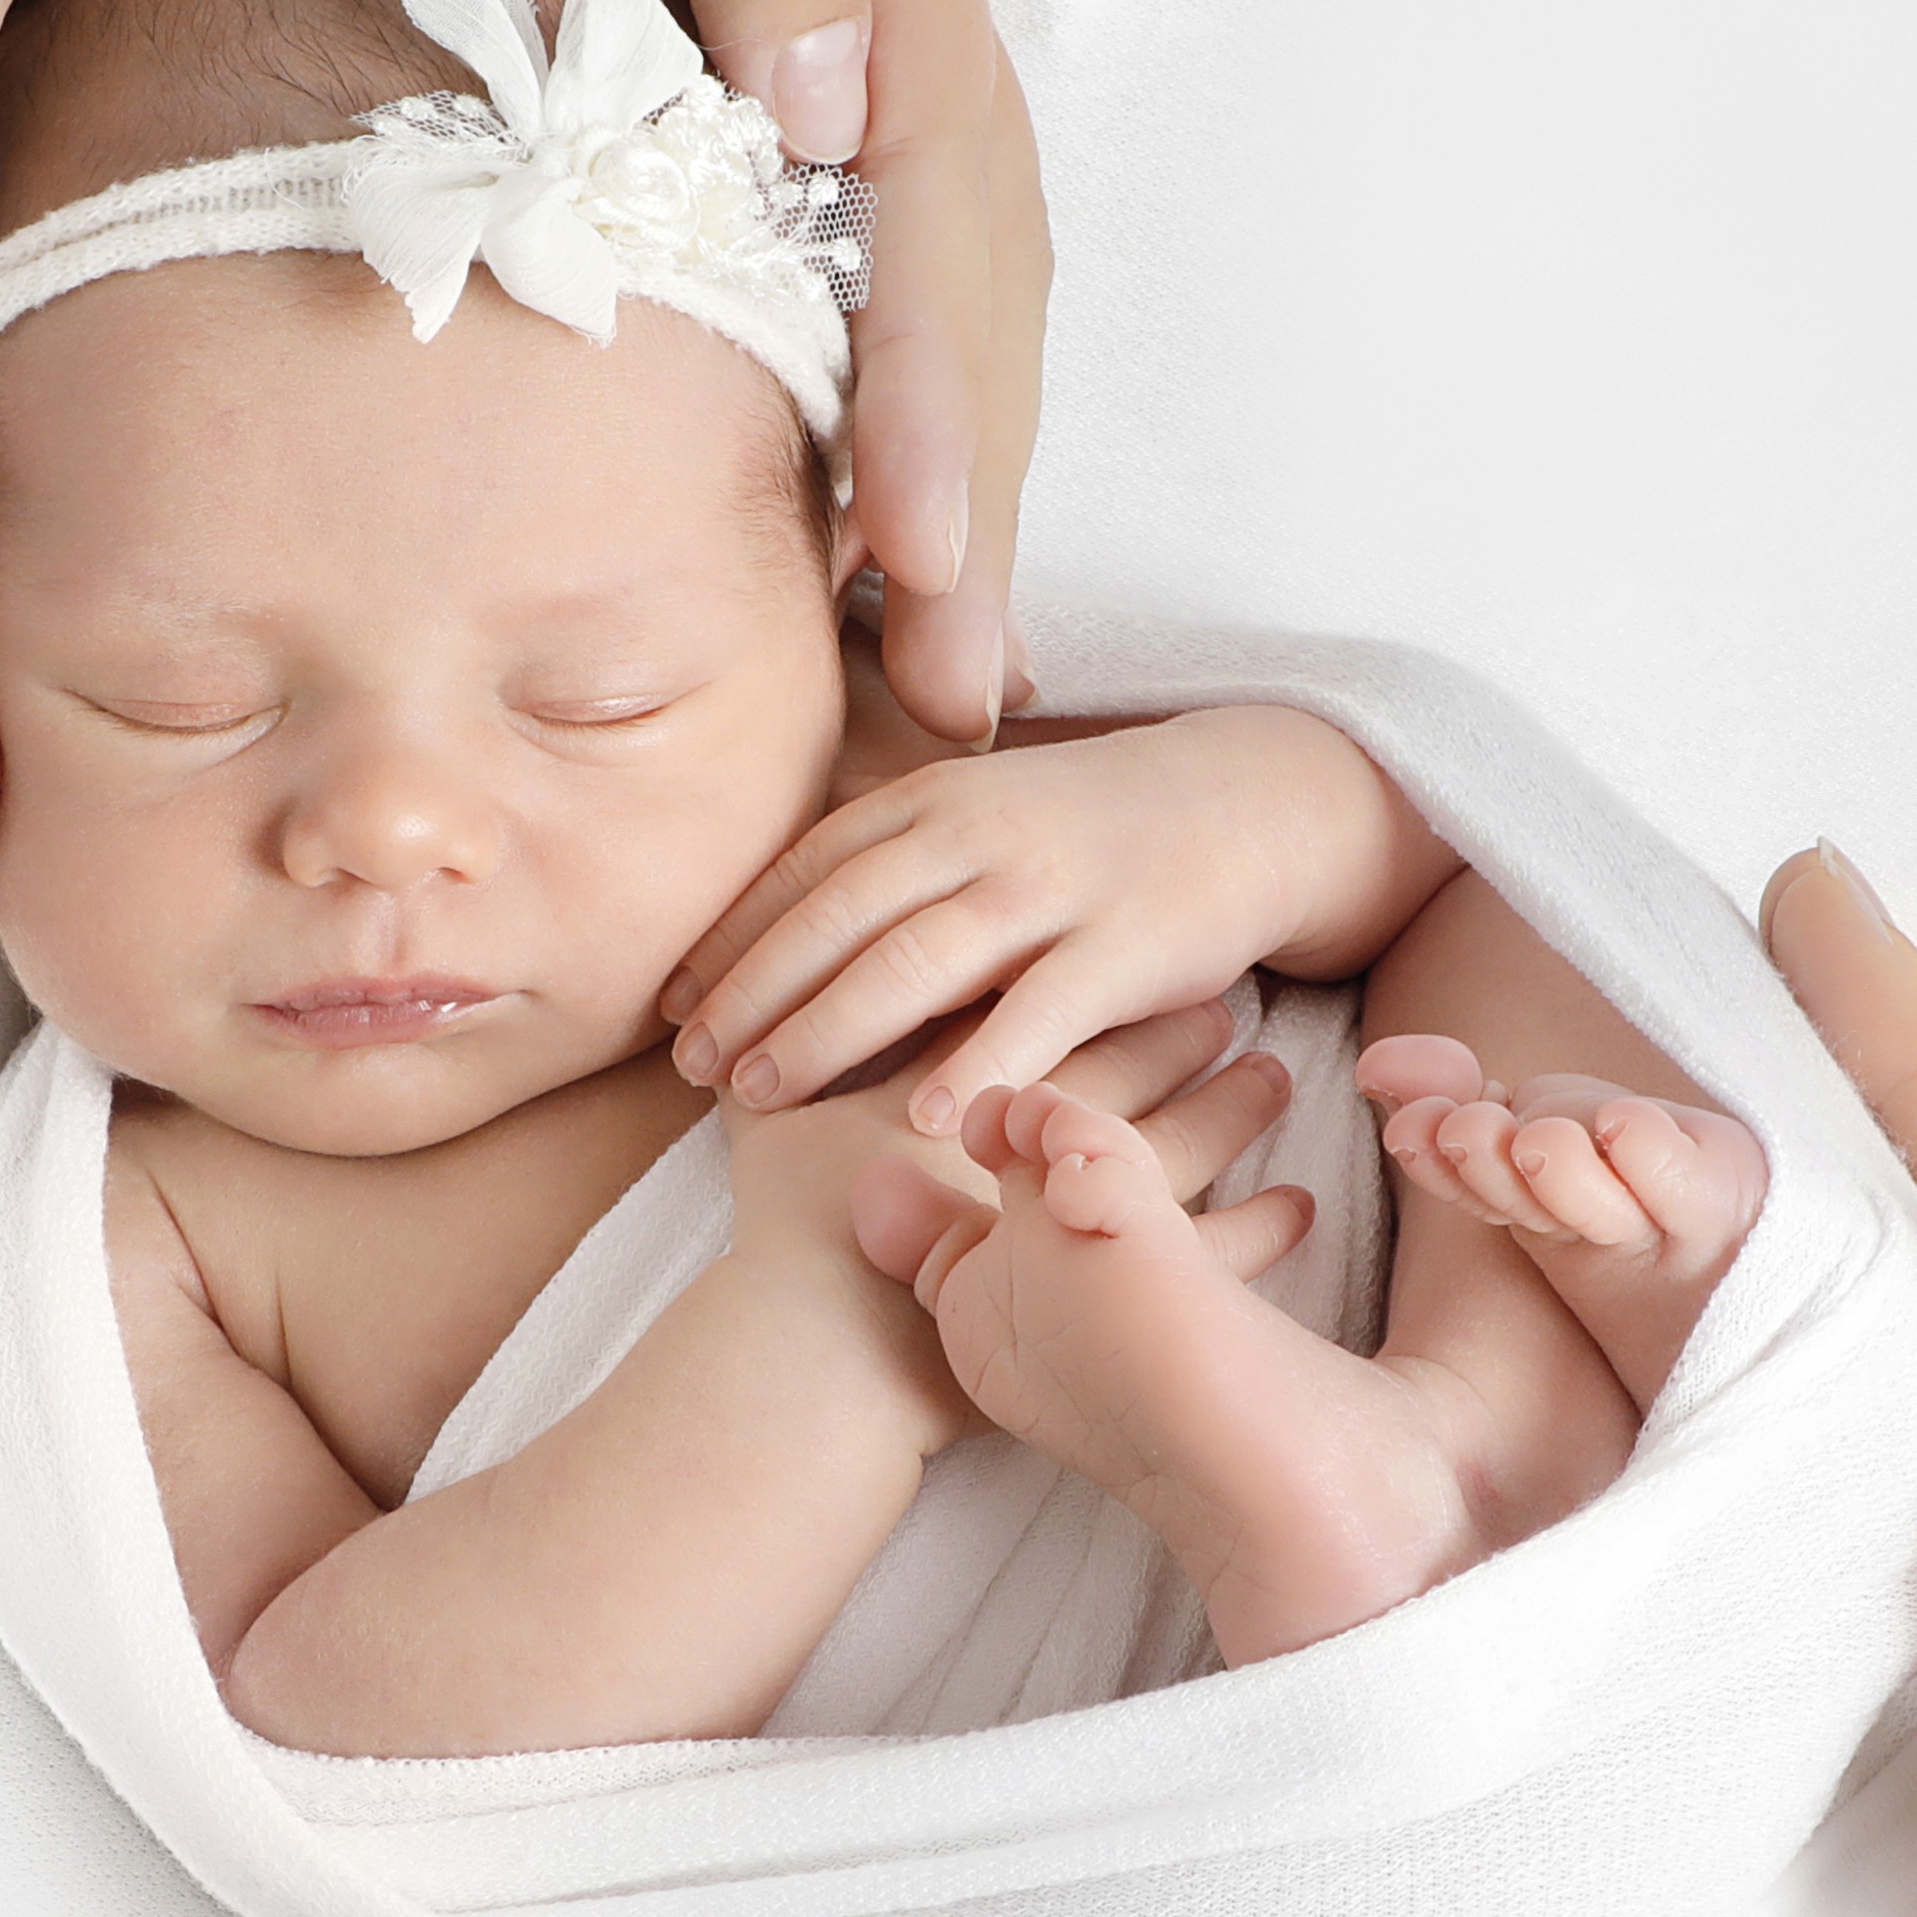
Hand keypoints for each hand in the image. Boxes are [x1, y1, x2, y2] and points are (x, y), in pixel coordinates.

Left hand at [128, 0, 1047, 749]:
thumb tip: (851, 106)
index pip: (948, 188)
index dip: (945, 400)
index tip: (928, 588)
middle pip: (966, 262)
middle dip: (970, 483)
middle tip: (960, 698)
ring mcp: (798, 3)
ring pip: (905, 279)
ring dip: (919, 471)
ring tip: (915, 659)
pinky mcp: (690, 49)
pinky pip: (795, 257)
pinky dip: (817, 404)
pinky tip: (796, 532)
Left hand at [662, 715, 1395, 1136]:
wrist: (1248, 803)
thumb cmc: (1091, 833)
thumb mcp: (979, 814)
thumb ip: (893, 861)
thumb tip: (781, 938)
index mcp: (934, 799)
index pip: (806, 870)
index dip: (731, 938)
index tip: (667, 1006)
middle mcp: (980, 834)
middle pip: (840, 916)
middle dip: (754, 992)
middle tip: (689, 1067)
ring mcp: (1053, 887)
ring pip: (917, 959)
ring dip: (830, 1030)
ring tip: (764, 1093)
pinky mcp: (1126, 944)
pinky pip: (1040, 1010)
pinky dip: (980, 1060)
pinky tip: (928, 1118)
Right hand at [709, 988, 1300, 1436]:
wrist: (817, 1352)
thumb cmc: (794, 1235)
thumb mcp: (777, 1127)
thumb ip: (790, 1063)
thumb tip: (770, 1008)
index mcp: (973, 1075)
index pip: (1051, 1002)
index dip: (1096, 972)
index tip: (1139, 944)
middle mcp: (1042, 1130)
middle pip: (1130, 1059)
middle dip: (1178, 1024)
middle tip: (1228, 998)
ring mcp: (1087, 1210)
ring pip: (1184, 1143)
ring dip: (1232, 1110)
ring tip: (1276, 1081)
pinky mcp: (1117, 1287)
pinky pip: (1215, 1256)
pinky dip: (1257, 1230)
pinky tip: (1296, 1209)